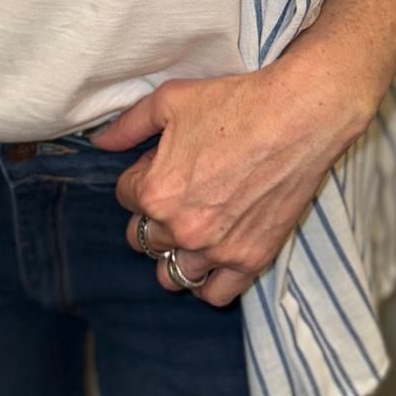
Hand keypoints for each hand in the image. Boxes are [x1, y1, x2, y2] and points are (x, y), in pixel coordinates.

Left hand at [88, 50, 372, 305]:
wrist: (297, 118)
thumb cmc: (234, 104)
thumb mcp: (170, 101)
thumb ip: (128, 126)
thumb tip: (98, 141)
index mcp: (156, 193)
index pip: (126, 196)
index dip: (143, 174)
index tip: (166, 161)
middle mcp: (182, 229)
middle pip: (143, 238)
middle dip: (153, 215)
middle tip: (180, 191)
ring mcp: (217, 250)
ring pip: (171, 274)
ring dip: (174, 252)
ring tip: (192, 226)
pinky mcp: (251, 260)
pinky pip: (214, 294)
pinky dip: (207, 280)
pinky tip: (212, 255)